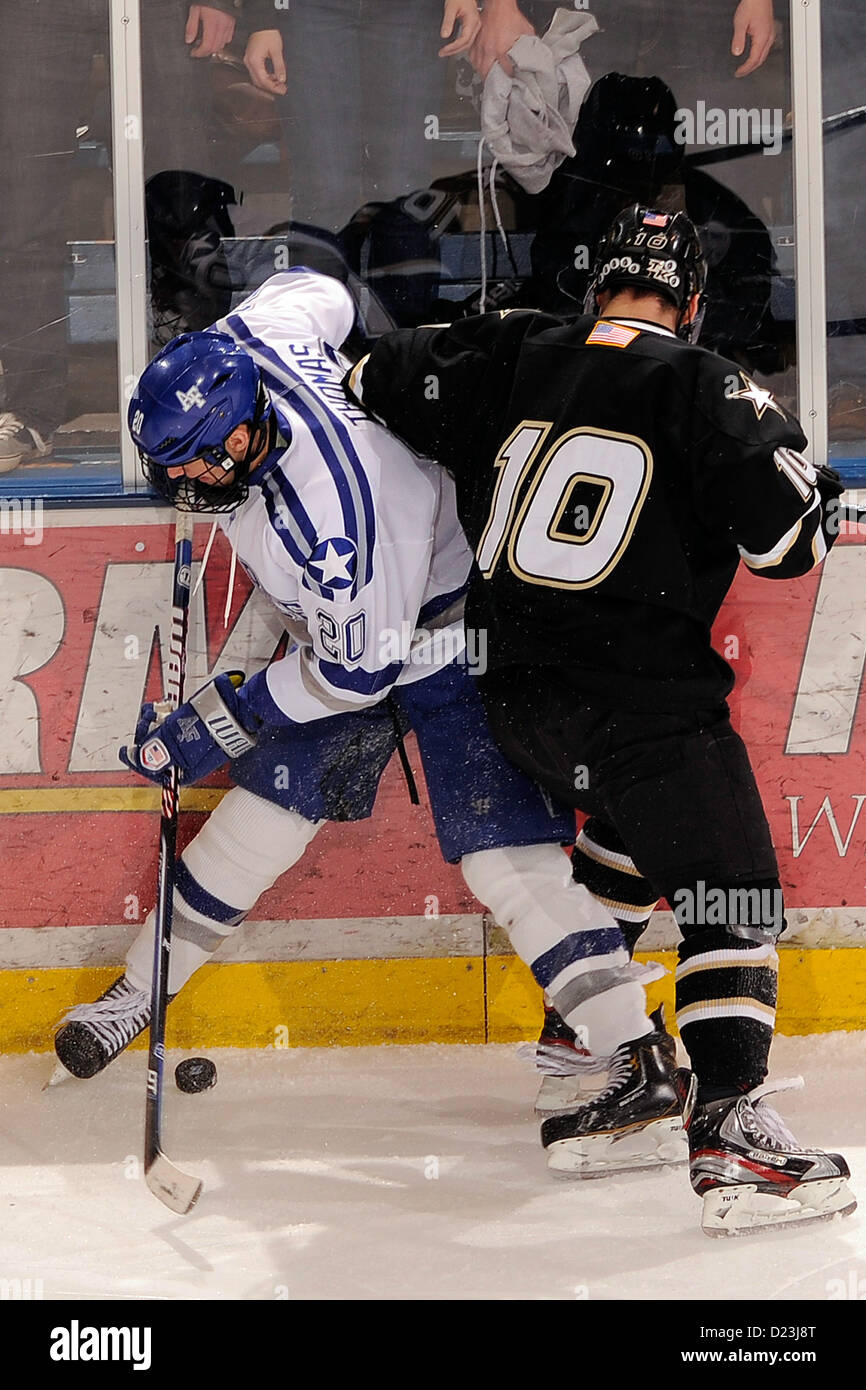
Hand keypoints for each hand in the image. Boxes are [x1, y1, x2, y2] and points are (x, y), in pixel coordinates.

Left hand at [119, 672, 256, 784]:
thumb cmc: (209, 728)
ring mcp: (193, 745)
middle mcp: (187, 762)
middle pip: (156, 751)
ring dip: (155, 723)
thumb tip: (134, 757)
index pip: (151, 769)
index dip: (136, 757)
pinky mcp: (199, 730)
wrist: (237, 710)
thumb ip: (152, 751)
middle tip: (146, 720)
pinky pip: (176, 727)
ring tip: (156, 710)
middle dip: (147, 735)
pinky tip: (166, 708)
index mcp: (182, 772)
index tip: (126, 749)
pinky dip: (167, 718)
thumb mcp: (174, 741)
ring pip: (165, 737)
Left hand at [185, 5, 236, 58]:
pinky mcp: (232, 24)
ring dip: (213, 47)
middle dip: (206, 52)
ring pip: (222, 45)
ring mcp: (228, 26)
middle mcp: (221, 26)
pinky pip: (228, 38)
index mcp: (211, 23)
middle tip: (198, 49)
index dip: (200, 52)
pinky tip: (215, 37)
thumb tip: (189, 40)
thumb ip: (191, 26)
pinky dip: (221, 42)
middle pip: (215, 48)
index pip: (207, 45)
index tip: (194, 53)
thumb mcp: (195, 9)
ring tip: (206, 43)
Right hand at [244, 28, 287, 94]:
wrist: (262, 23)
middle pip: (258, 82)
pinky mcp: (250, 58)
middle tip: (282, 89)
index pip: (263, 81)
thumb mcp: (277, 51)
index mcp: (254, 61)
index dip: (273, 87)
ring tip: (279, 82)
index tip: (283, 90)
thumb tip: (282, 79)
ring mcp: (248, 60)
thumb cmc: (268, 34)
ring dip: (268, 82)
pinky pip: (256, 72)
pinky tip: (273, 76)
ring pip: (257, 78)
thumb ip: (279, 67)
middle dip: (270, 87)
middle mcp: (249, 62)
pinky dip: (265, 76)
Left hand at [439, 1, 482, 58]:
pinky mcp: (473, 28)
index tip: (444, 49)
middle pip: (466, 44)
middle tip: (442, 53)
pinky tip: (452, 47)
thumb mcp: (450, 8)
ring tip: (445, 52)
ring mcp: (475, 27)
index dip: (454, 47)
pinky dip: (459, 46)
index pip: (464, 39)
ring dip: (456, 50)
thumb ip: (447, 22)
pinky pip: (467, 41)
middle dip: (454, 51)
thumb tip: (444, 36)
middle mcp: (476, 25)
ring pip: (467, 44)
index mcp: (472, 20)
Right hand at [468, 0, 534, 78]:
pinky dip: (476, 64)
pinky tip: (481, 66)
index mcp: (502, 49)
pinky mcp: (474, 42)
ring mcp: (480, 46)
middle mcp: (489, 50)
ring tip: (489, 79)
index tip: (513, 81)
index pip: (506, 71)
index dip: (510, 78)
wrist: (498, 5)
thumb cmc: (510, 16)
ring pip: (478, 68)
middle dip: (492, 82)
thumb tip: (534, 55)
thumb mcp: (525, 31)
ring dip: (483, 75)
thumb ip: (529, 46)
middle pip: (487, 74)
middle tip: (496, 87)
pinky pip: (472, 58)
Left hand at [732, 0, 775, 76]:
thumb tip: (736, 53)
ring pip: (763, 55)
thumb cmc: (751, 5)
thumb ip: (738, 39)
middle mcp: (768, 37)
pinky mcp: (769, 31)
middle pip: (760, 60)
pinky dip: (758, 55)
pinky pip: (765, 48)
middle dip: (750, 69)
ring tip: (745, 67)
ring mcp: (770, 34)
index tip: (738, 73)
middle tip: (740, 73)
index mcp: (762, 37)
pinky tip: (752, 55)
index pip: (754, 60)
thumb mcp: (740, 23)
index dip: (745, 69)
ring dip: (754, 63)